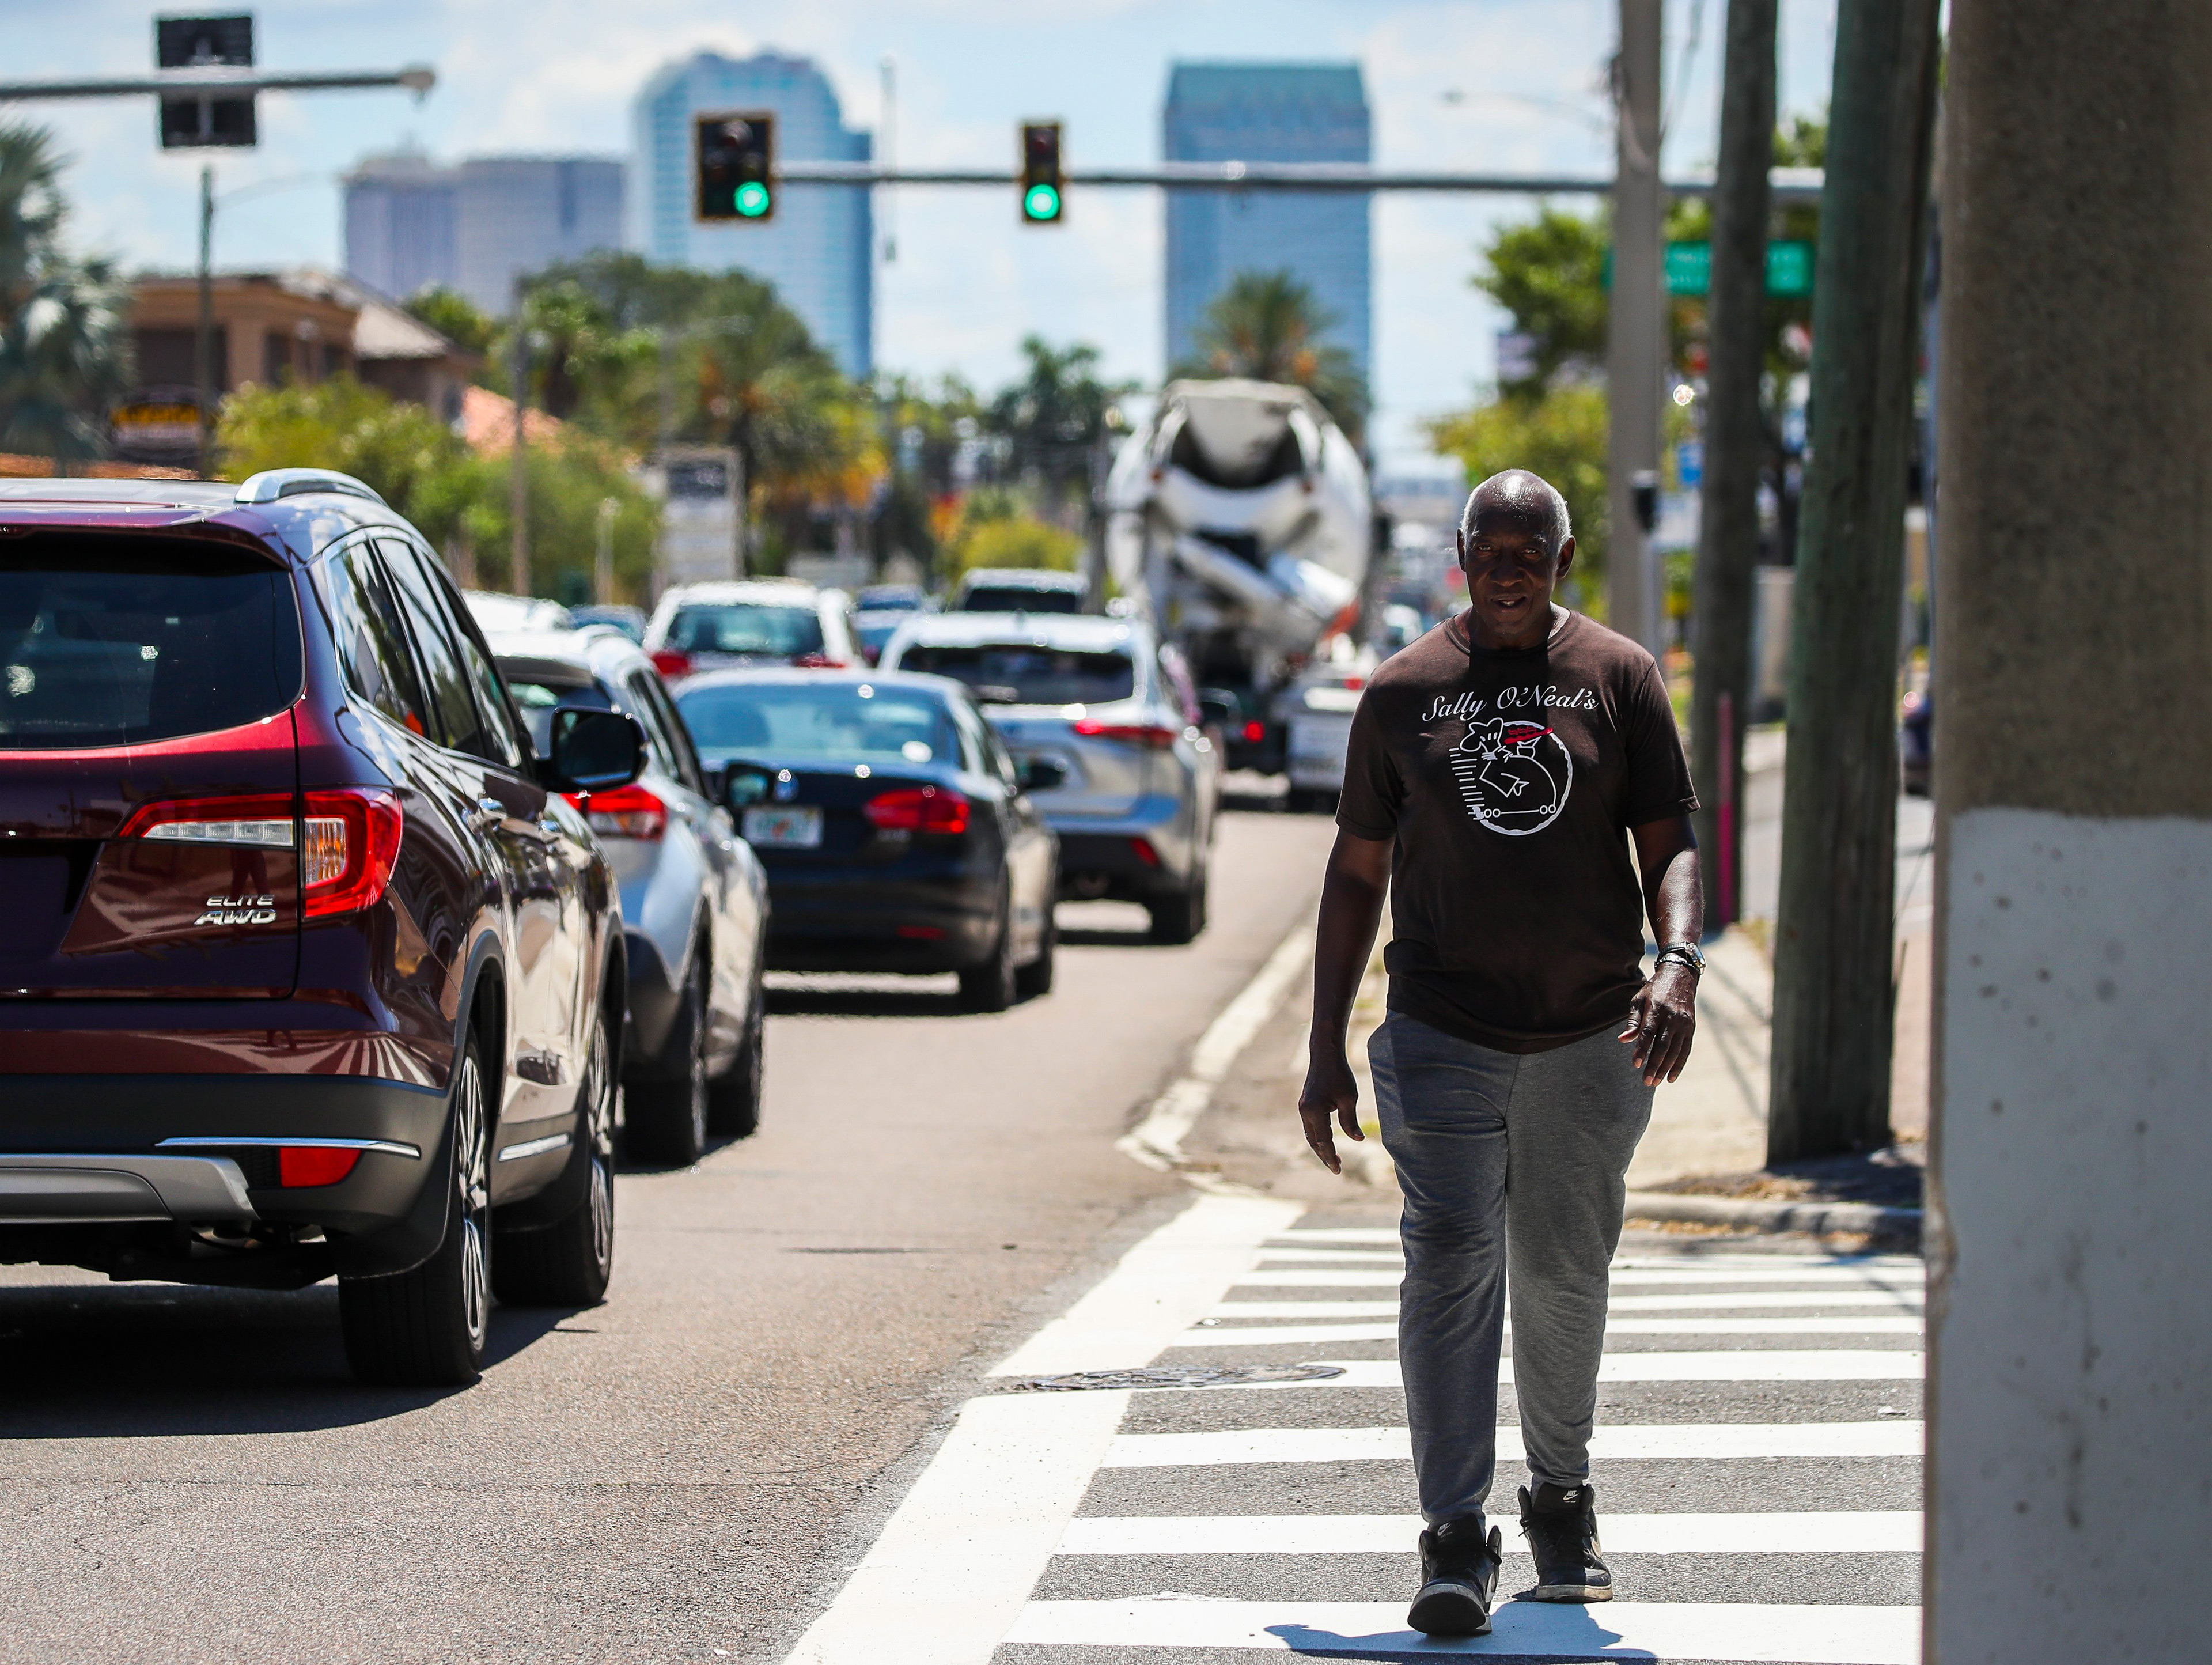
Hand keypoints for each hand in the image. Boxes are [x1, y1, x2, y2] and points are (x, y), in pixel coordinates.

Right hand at [1298, 1052, 1363, 1174]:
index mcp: (1314, 1111)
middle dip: (1324, 1156)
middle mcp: (1305, 1112)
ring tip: (1333, 1159)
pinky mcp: (1306, 1105)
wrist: (1325, 1055)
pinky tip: (1327, 1142)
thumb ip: (1350, 1121)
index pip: (1323, 1141)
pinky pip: (1310, 1127)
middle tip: (1337, 1169)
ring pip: (1310, 1135)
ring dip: (1320, 1148)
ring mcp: (1303, 1108)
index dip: (1330, 1156)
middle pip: (1314, 1142)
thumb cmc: (1339, 1075)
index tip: (1338, 1170)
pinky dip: (1318, 1138)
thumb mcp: (1349, 1098)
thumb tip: (1358, 1140)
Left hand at [1619, 961, 1697, 1084]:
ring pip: (1675, 1050)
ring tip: (1655, 1082)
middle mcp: (1672, 1016)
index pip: (1648, 1032)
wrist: (1680, 977)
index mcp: (1656, 1008)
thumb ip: (1633, 1021)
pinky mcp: (1691, 1028)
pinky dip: (1679, 1065)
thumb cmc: (1653, 990)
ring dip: (1665, 1068)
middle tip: (1646, 1081)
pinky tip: (1670, 1077)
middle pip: (1663, 1045)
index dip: (1642, 1049)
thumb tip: (1623, 1040)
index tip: (1635, 1064)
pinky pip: (1686, 1050)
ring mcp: (1684, 1023)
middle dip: (1654, 1064)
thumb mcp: (1639, 1000)